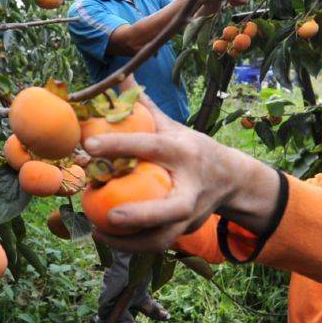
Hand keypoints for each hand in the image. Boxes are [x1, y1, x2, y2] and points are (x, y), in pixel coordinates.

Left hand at [82, 99, 279, 252]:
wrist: (231, 180)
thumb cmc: (193, 149)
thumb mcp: (174, 126)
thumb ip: (145, 107)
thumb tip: (120, 77)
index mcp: (184, 151)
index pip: (151, 146)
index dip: (121, 145)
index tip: (89, 145)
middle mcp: (191, 185)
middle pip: (172, 207)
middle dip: (143, 214)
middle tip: (110, 215)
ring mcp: (192, 212)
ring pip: (165, 236)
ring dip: (132, 241)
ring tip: (99, 232)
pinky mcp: (187, 230)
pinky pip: (158, 243)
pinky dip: (132, 245)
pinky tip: (106, 237)